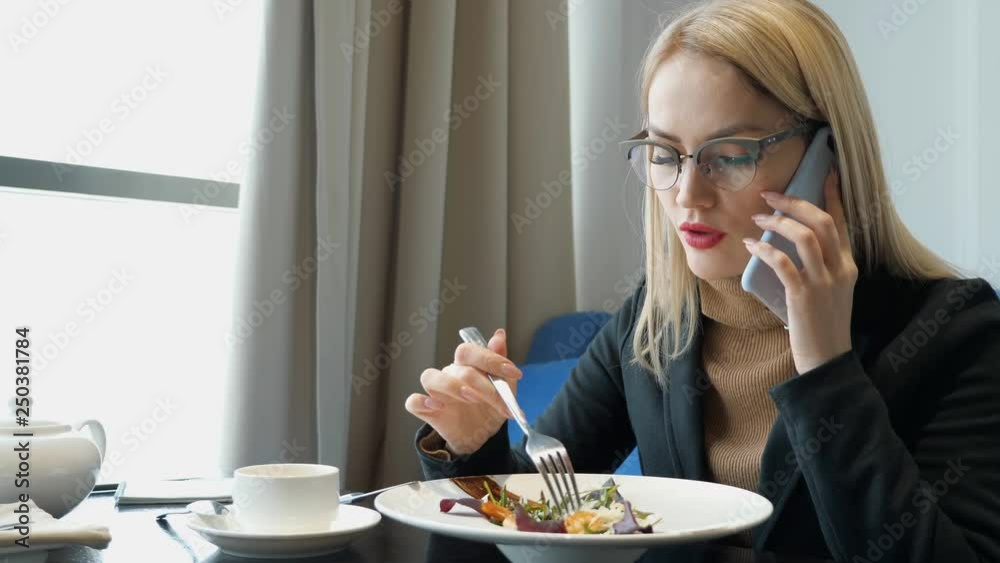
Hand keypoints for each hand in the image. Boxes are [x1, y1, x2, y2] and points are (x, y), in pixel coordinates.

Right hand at [404, 329, 521, 454]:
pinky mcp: (428, 411)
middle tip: (498, 399)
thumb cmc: (491, 407)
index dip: (491, 359)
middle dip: (482, 383)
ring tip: (472, 398)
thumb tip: (499, 334)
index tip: (515, 373)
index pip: (470, 350)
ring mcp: (437, 392)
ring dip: (452, 386)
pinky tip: (438, 406)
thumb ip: (500, 363)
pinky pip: (413, 402)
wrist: (483, 437)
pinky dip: (422, 401)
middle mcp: (450, 374)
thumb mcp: (504, 387)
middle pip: (458, 368)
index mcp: (467, 365)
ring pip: (430, 376)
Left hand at [743, 166, 857, 373]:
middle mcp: (840, 270)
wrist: (827, 362)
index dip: (832, 195)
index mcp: (848, 266)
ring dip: (777, 222)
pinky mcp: (804, 296)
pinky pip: (783, 262)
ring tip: (757, 218)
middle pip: (822, 221)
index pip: (842, 222)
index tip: (823, 173)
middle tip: (770, 195)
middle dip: (795, 202)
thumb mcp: (829, 292)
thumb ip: (819, 268)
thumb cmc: (821, 327)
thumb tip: (788, 245)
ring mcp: (824, 283)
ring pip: (805, 236)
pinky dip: (764, 249)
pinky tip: (750, 245)